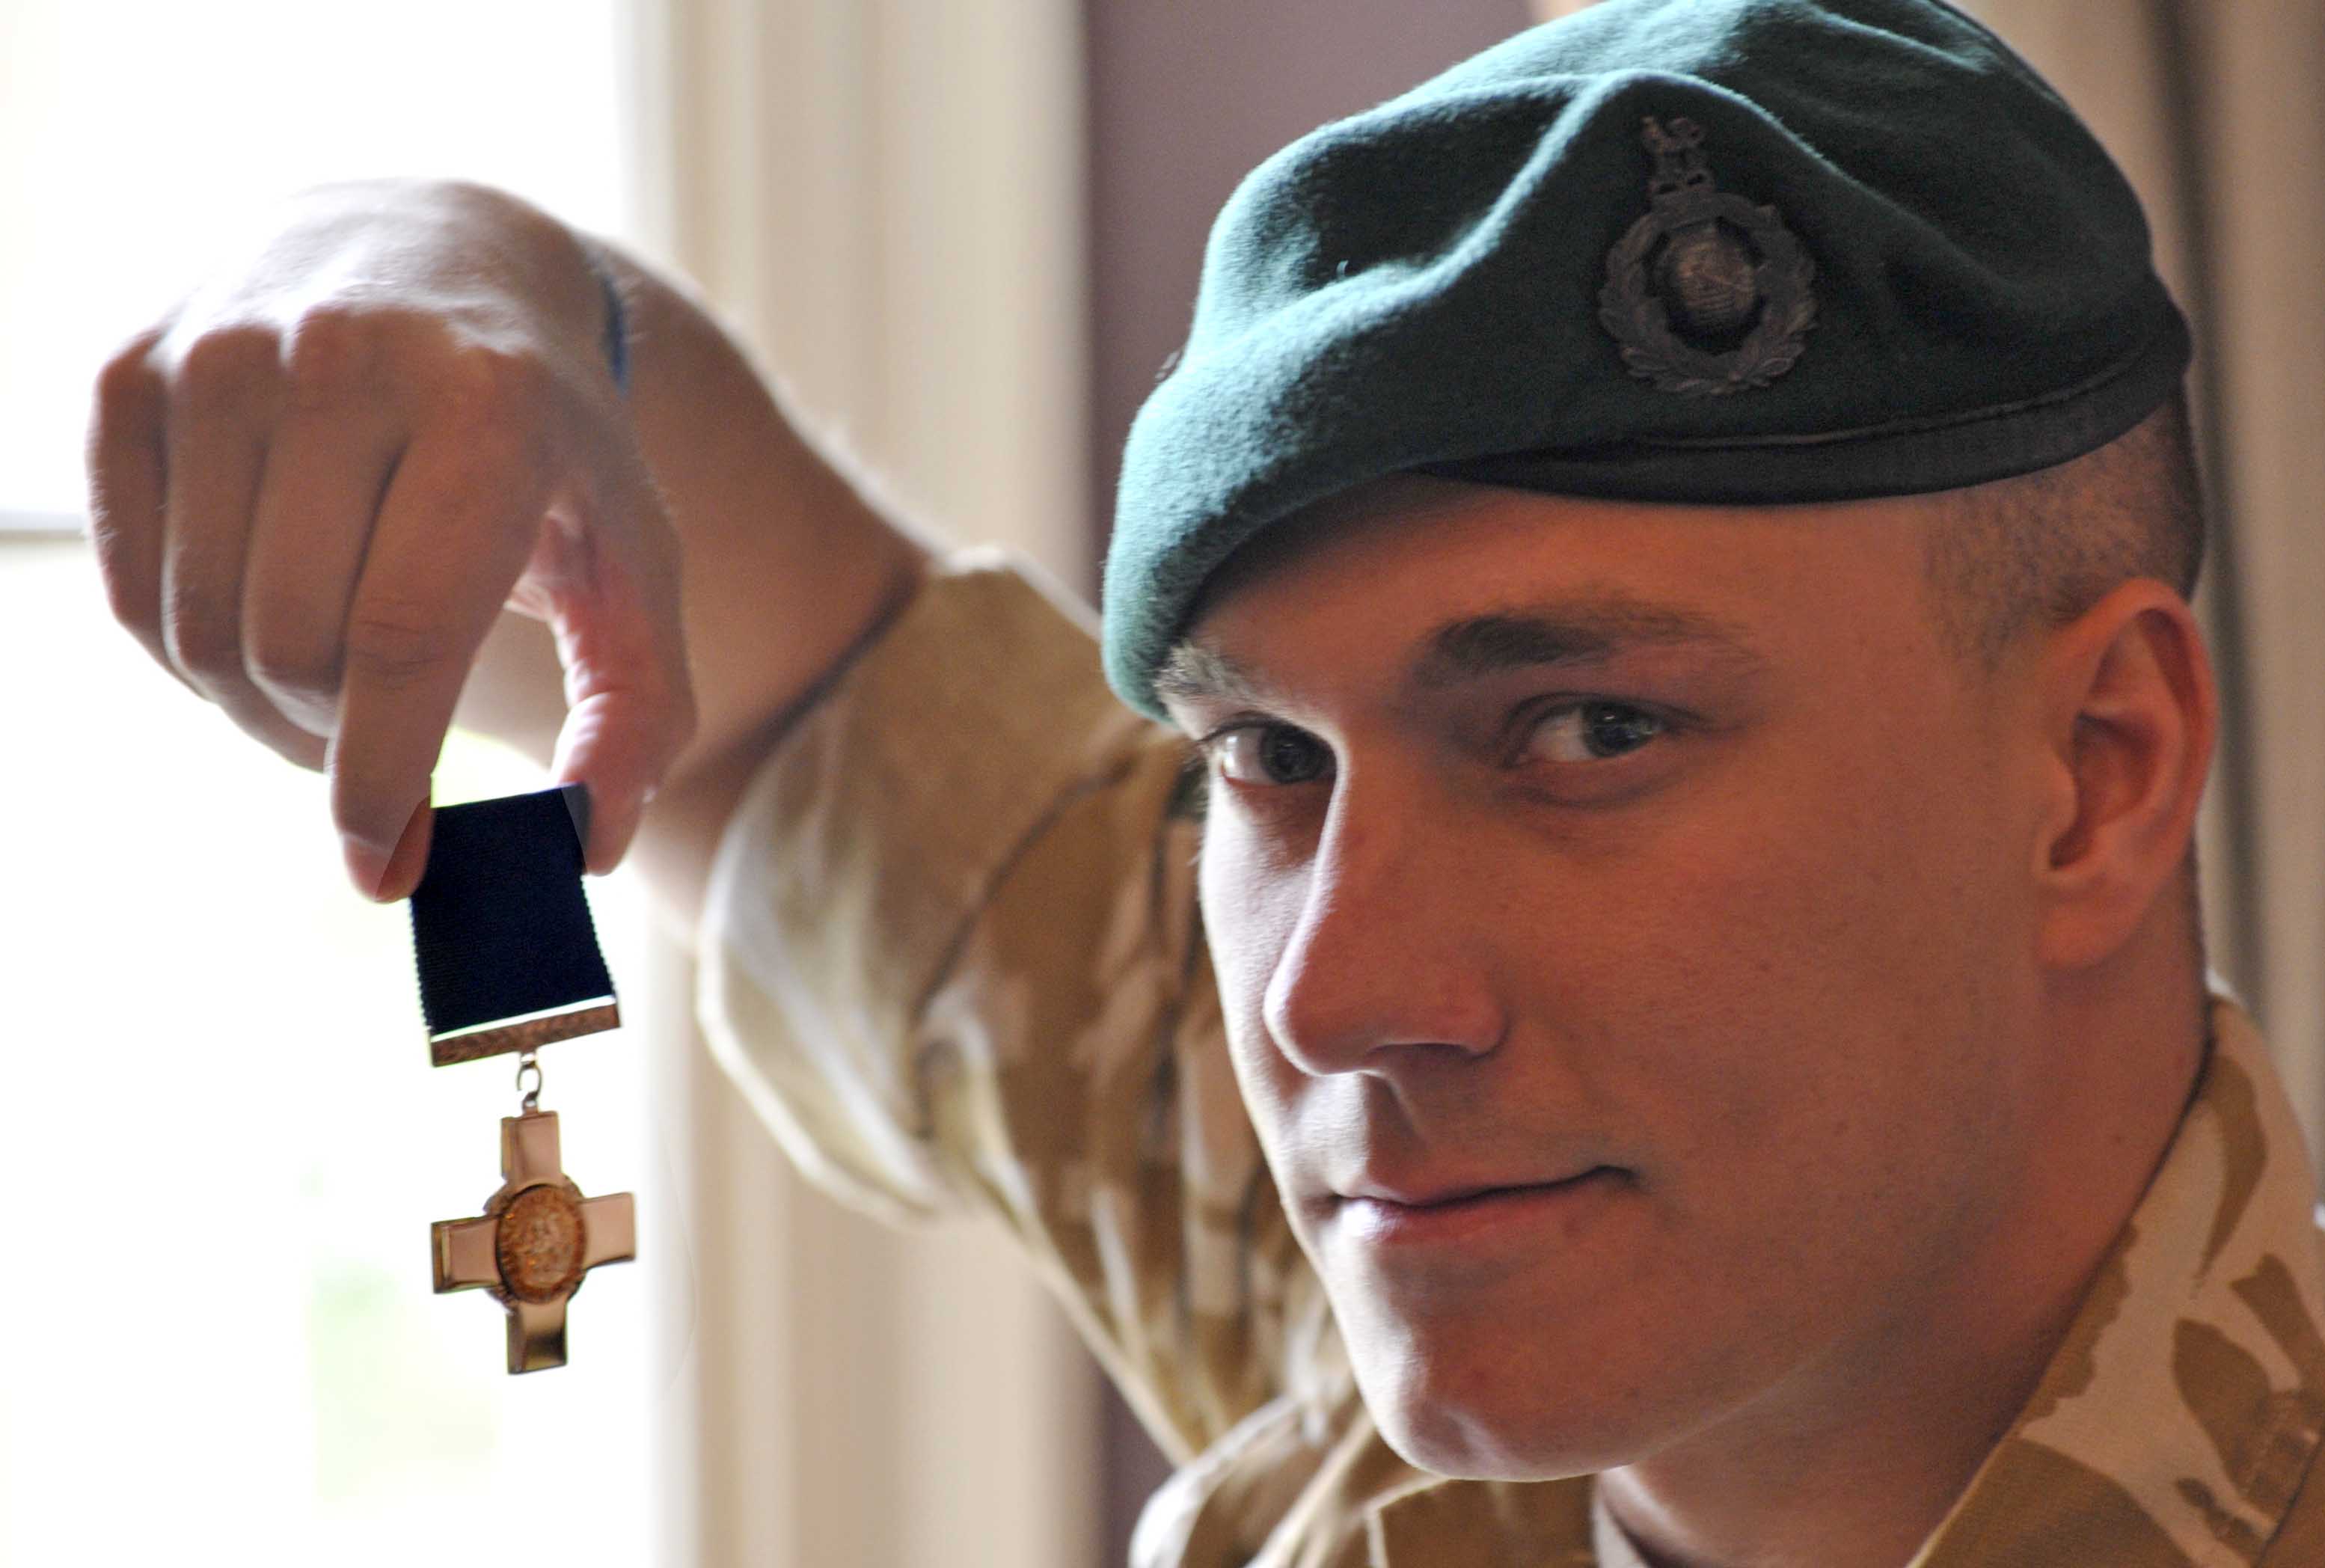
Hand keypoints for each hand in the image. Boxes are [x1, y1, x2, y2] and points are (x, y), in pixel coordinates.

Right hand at [84, 182, 696, 901]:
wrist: (434, 260)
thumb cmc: (546, 440)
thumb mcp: (630, 552)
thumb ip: (638, 707)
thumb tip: (588, 845)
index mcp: (487, 405)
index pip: (400, 635)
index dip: (382, 775)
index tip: (384, 870)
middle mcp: (340, 358)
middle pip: (295, 648)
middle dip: (339, 740)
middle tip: (383, 744)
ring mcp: (219, 355)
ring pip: (202, 631)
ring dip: (264, 709)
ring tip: (337, 686)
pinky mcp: (129, 375)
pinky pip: (132, 589)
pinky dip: (191, 656)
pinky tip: (262, 629)